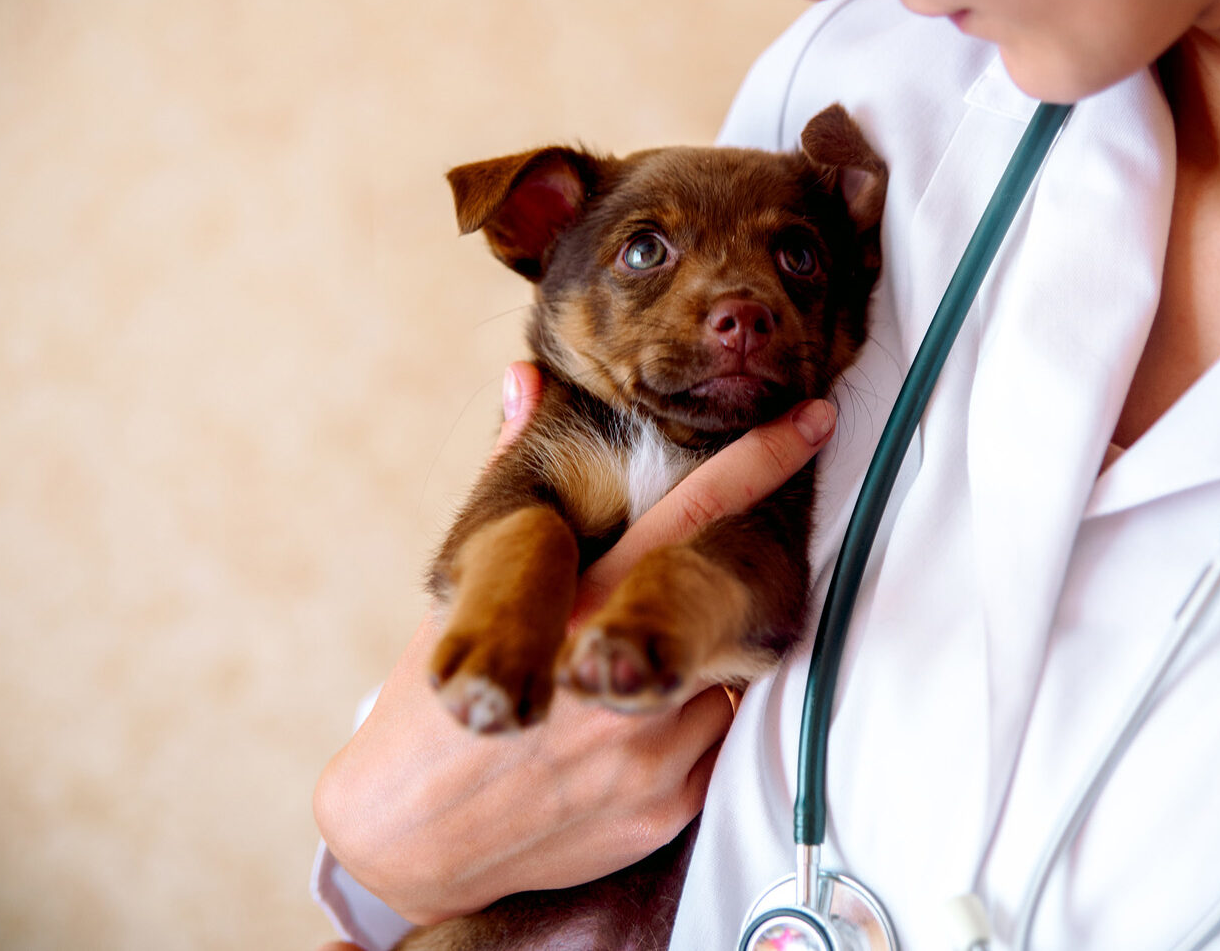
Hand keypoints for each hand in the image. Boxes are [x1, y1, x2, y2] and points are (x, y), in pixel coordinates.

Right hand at [312, 362, 836, 923]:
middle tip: (734, 564)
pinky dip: (693, 722)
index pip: (686, 520)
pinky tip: (641, 723)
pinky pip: (715, 744)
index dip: (756, 464)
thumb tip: (527, 381)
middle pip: (724, 605)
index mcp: (569, 613)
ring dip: (704, 657)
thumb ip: (507, 480)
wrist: (409, 837)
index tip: (810, 420)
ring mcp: (646, 755)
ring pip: (727, 677)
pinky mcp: (662, 809)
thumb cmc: (432, 706)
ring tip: (646, 663)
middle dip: (735, 579)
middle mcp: (616, 683)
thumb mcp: (458, 592)